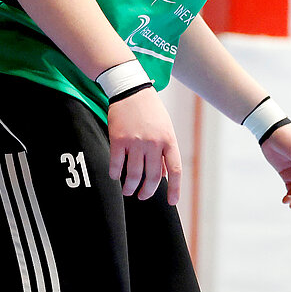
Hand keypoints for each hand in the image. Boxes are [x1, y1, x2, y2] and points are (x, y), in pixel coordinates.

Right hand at [107, 88, 182, 203]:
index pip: (175, 170)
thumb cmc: (150, 110)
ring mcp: (136, 141)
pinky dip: (115, 174)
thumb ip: (165, 151)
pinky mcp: (118, 139)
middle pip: (152, 177)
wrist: (130, 89)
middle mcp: (154, 143)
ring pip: (134, 174)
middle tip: (142, 196)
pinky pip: (117, 164)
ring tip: (127, 191)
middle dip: (147, 192)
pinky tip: (115, 176)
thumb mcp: (165, 128)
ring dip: (130, 187)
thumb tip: (162, 176)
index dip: (175, 189)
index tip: (172, 202)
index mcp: (169, 140)